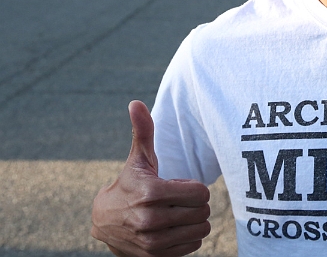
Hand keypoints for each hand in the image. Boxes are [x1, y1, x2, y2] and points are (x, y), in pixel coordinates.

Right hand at [91, 101, 211, 256]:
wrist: (105, 224)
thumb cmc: (129, 185)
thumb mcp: (138, 159)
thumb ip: (143, 131)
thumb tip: (136, 102)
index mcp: (151, 193)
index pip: (201, 193)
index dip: (195, 188)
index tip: (180, 187)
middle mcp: (150, 220)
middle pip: (202, 212)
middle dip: (196, 204)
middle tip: (180, 202)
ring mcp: (152, 242)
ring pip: (201, 230)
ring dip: (195, 221)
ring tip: (178, 215)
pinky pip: (193, 247)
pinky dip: (189, 238)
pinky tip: (175, 229)